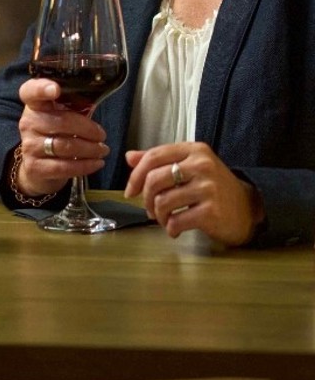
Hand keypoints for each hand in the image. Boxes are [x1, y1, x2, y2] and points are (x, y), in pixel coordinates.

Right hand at [13, 78, 109, 196]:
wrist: (38, 165)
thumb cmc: (56, 133)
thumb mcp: (61, 114)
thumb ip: (73, 104)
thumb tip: (99, 94)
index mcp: (34, 104)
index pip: (30, 91)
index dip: (41, 88)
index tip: (55, 89)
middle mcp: (28, 122)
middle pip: (60, 122)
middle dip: (87, 129)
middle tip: (102, 136)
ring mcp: (29, 145)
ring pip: (64, 146)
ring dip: (90, 149)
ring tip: (103, 150)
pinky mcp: (34, 167)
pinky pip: (63, 166)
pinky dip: (84, 165)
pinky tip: (97, 163)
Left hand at [124, 143, 262, 245]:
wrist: (248, 209)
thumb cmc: (213, 187)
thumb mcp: (189, 167)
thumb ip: (160, 160)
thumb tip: (129, 156)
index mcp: (194, 150)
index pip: (154, 156)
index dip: (136, 175)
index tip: (131, 191)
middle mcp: (202, 165)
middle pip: (154, 179)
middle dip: (146, 198)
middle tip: (149, 209)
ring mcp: (208, 188)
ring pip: (163, 201)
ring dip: (158, 215)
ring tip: (165, 219)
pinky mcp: (211, 211)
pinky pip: (176, 220)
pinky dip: (170, 228)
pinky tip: (175, 229)